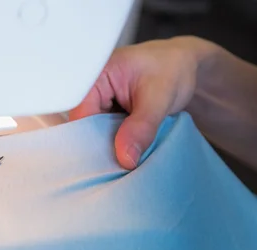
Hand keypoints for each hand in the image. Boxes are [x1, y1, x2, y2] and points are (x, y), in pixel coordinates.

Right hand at [69, 36, 211, 168]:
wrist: (187, 68)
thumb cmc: (173, 69)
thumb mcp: (160, 97)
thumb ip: (142, 126)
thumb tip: (125, 157)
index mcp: (95, 77)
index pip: (80, 116)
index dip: (92, 140)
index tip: (109, 160)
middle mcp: (91, 92)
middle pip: (85, 128)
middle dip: (103, 147)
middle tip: (123, 163)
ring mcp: (100, 106)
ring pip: (96, 136)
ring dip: (112, 149)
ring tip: (128, 159)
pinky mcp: (109, 117)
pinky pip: (107, 137)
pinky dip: (119, 146)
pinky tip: (130, 152)